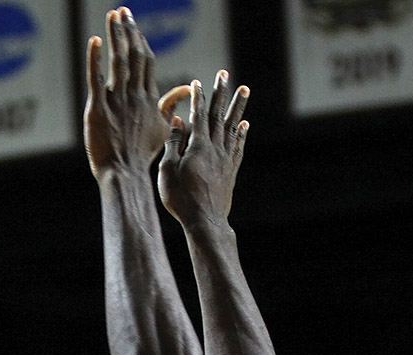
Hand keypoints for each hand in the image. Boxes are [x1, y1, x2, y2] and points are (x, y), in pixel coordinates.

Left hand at [84, 8, 170, 179]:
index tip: (133, 24)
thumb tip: (184, 91)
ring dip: (116, 36)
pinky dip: (96, 59)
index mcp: (148, 98)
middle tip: (122, 11)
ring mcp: (117, 102)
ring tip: (113, 16)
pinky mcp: (98, 111)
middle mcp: (134, 96)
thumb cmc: (142, 155)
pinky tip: (96, 40)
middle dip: (129, 31)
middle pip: (134, 55)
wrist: (125, 174)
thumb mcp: (162, 129)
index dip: (139, 40)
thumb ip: (170, 106)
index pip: (146, 61)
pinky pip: (97, 80)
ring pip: (118, 62)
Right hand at [157, 72, 248, 229]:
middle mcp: (215, 148)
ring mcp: (225, 159)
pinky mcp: (230, 172)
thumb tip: (177, 122)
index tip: (197, 81)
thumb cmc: (181, 199)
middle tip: (224, 73)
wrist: (204, 221)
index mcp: (197, 146)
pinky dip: (241, 134)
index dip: (198, 97)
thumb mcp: (168, 171)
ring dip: (238, 107)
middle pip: (218, 115)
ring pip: (232, 127)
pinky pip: (238, 148)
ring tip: (244, 89)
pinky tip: (244, 125)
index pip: (198, 115)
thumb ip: (173, 144)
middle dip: (221, 93)